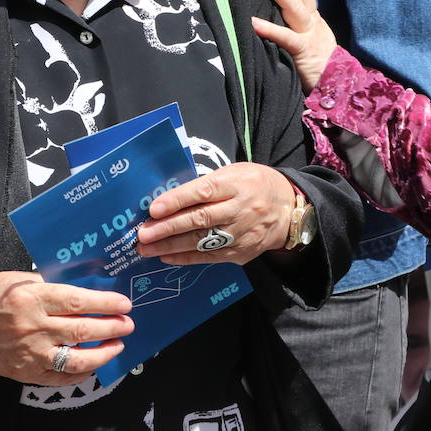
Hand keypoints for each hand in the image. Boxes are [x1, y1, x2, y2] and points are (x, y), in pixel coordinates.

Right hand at [0, 271, 132, 384]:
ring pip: (76, 359)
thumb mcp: (20, 279)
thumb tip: (87, 288)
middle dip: (111, 328)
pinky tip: (93, 365)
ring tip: (117, 345)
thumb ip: (51, 285)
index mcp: (31, 297)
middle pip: (82, 330)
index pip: (77, 301)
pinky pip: (60, 378)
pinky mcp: (24, 373)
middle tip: (128, 324)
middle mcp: (32, 327)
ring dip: (103, 354)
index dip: (105, 304)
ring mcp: (29, 354)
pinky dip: (81, 373)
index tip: (124, 304)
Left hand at [137, 163, 295, 264]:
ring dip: (171, 246)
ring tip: (147, 249)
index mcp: (237, 184)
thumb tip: (171, 198)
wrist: (288, 209)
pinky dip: (186, 258)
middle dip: (168, 228)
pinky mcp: (241, 253)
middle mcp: (240, 209)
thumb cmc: (254, 185)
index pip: (203, 191)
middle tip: (143, 234)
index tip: (153, 209)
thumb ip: (208, 184)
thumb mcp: (235, 173)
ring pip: (202, 242)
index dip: (177, 200)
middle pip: (200, 219)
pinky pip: (209, 257)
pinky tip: (167, 256)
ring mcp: (242, 234)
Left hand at [251, 0, 336, 92]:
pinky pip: (286, 38)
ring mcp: (310, 35)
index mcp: (312, 20)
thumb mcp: (305, 45)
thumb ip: (290, 31)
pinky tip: (253, 22)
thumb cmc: (317, 70)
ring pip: (295, 7)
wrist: (340, 91)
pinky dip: (270, 29)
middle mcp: (313, 23)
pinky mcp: (304, 52)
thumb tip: (266, 16)